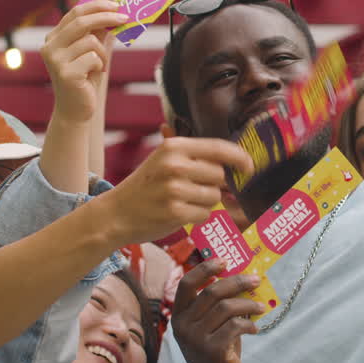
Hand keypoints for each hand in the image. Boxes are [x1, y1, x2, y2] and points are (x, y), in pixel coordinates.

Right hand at [41, 1, 127, 122]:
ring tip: (99, 65)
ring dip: (103, 53)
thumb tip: (112, 11)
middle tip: (124, 17)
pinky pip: (93, 57)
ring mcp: (55, 60)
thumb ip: (97, 33)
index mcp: (53, 38)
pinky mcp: (66, 73)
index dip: (97, 6)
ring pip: (91, 41)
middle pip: (81, 21)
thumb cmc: (84, 79)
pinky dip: (100, 65)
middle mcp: (49, 46)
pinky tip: (94, 75)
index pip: (75, 13)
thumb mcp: (91, 51)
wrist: (75, 110)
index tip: (116, 5)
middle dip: (106, 17)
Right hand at [108, 137, 253, 244]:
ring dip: (205, 202)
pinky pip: (205, 214)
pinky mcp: (175, 212)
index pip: (219, 148)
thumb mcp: (164, 160)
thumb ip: (196, 158)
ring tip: (182, 201)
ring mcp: (174, 189)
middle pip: (219, 175)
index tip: (248, 167)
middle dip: (214, 185)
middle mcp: (175, 165)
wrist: (115, 213)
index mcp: (174, 147)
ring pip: (214, 196)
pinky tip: (179, 213)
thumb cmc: (146, 187)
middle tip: (194, 190)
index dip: (240, 158)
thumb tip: (237, 164)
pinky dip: (197, 216)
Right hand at [171, 259, 262, 362]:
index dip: (205, 269)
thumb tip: (241, 279)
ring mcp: (195, 339)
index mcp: (179, 316)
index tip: (225, 261)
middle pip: (212, 292)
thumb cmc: (216, 350)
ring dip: (248, 304)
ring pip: (227, 308)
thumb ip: (217, 305)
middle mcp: (183, 326)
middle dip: (237, 282)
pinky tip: (255, 328)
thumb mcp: (209, 326)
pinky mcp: (212, 350)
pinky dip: (249, 324)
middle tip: (256, 279)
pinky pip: (235, 326)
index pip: (186, 284)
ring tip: (260, 307)